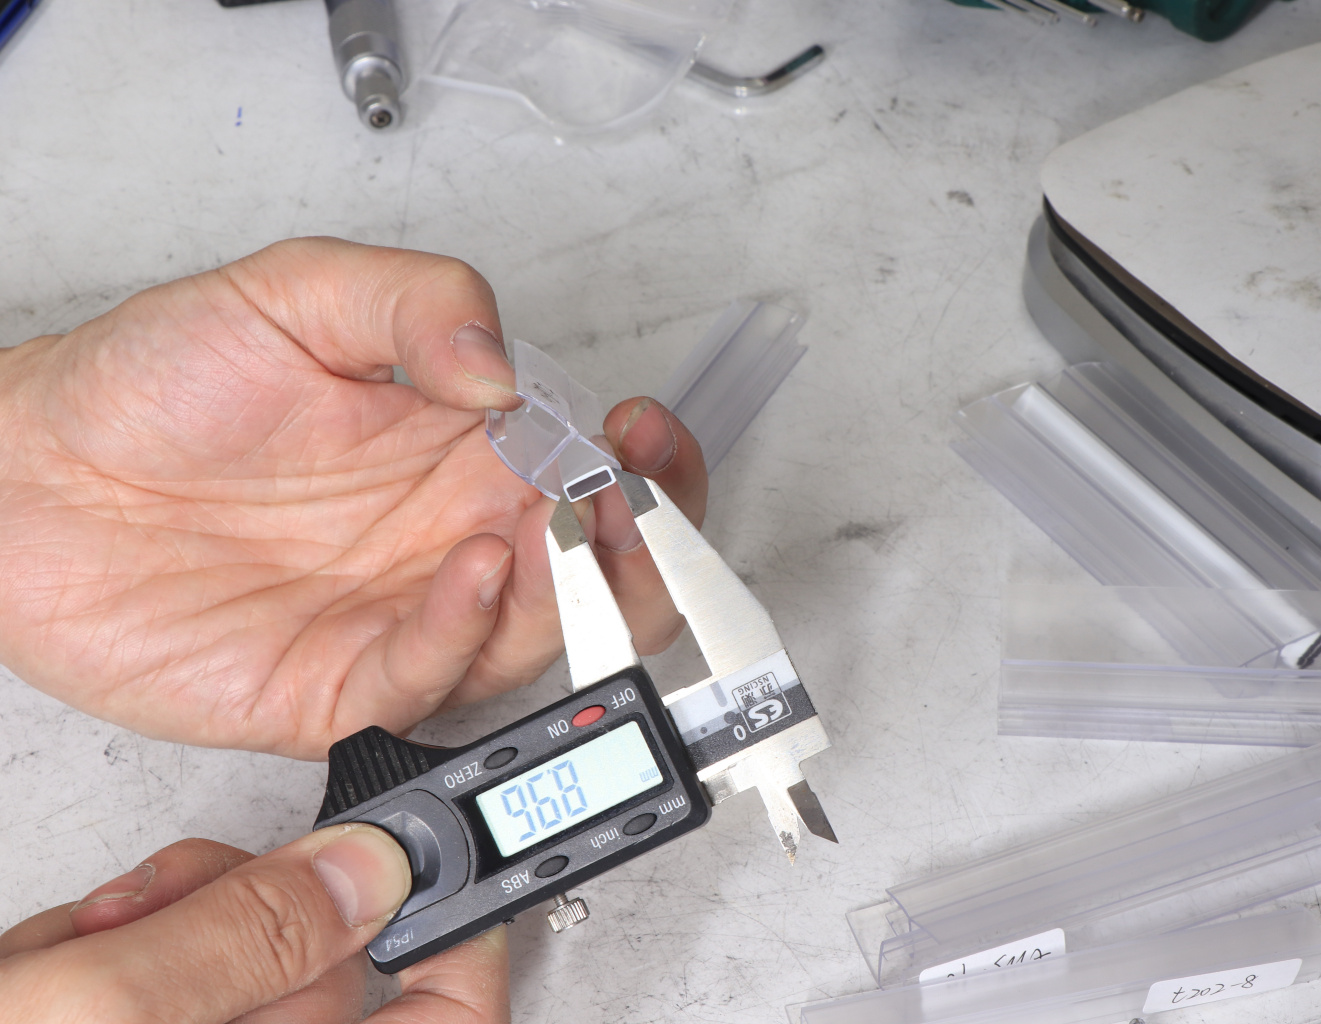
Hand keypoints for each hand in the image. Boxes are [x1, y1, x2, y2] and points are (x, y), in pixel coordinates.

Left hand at [0, 238, 706, 758]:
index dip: (652, 468)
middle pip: (602, 575)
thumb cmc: (153, 381)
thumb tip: (507, 372)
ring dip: (576, 597)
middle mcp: (450, 540)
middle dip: (649, 551)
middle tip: (631, 506)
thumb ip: (417, 303)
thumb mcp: (296, 293)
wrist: (25, 475)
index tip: (642, 436)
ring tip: (556, 531)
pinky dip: (468, 636)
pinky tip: (472, 572)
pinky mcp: (340, 685)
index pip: (601, 474)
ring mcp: (403, 617)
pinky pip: (432, 682)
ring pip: (541, 641)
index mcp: (465, 452)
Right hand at [0, 825, 504, 1022]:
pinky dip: (99, 951)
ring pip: (223, 963)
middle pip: (318, 981)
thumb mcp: (85, 1017)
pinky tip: (42, 963)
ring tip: (72, 950)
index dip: (455, 947)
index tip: (432, 866)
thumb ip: (239, 940)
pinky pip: (149, 980)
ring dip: (154, 928)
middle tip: (178, 901)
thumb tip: (367, 874)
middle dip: (249, 918)